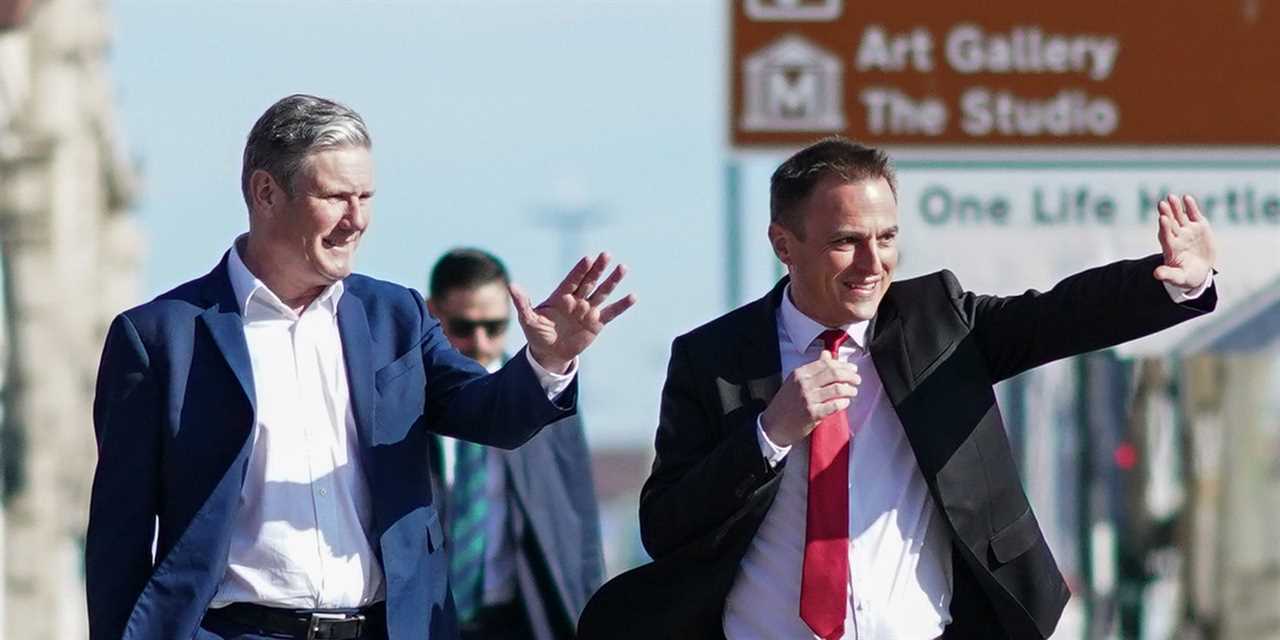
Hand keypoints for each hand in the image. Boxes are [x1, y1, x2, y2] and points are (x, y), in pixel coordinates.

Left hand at [509, 252, 635, 373]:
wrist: (549, 352)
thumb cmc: (537, 333)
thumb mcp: (528, 319)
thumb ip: (523, 302)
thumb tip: (511, 286)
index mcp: (561, 296)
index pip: (572, 280)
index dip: (580, 270)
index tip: (588, 259)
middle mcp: (577, 299)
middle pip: (589, 281)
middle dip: (598, 269)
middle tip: (606, 254)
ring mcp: (588, 310)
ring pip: (602, 292)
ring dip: (612, 281)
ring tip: (623, 268)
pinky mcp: (597, 323)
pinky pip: (611, 313)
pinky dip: (621, 305)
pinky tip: (632, 296)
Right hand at [760, 351, 860, 447]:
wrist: (773, 425)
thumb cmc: (785, 403)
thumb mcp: (795, 381)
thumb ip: (813, 369)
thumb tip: (827, 354)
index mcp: (800, 373)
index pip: (826, 363)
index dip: (842, 365)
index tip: (852, 368)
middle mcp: (804, 384)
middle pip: (834, 373)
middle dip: (850, 375)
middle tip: (857, 379)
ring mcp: (808, 399)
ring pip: (837, 388)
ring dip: (850, 389)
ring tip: (853, 391)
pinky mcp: (813, 414)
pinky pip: (834, 405)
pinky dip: (844, 403)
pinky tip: (846, 402)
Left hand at [1154, 194, 1215, 289]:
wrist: (1199, 270)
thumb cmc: (1186, 276)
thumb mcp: (1179, 278)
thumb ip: (1168, 275)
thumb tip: (1156, 274)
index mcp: (1171, 249)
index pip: (1165, 236)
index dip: (1164, 228)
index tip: (1162, 219)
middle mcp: (1177, 237)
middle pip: (1170, 224)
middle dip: (1167, 214)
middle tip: (1162, 204)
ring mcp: (1187, 230)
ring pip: (1179, 216)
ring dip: (1176, 207)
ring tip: (1171, 197)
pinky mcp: (1199, 226)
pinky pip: (1193, 214)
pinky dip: (1191, 206)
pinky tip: (1187, 198)